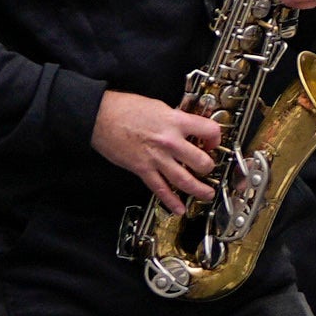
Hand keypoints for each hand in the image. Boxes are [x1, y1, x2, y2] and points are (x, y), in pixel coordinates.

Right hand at [93, 90, 230, 212]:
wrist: (100, 116)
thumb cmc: (125, 108)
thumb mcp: (159, 106)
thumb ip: (175, 119)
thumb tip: (187, 126)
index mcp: (176, 121)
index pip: (209, 131)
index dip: (216, 138)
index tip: (213, 143)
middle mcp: (170, 141)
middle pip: (201, 161)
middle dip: (209, 168)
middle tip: (209, 170)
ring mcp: (157, 158)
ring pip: (185, 180)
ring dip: (199, 190)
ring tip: (206, 194)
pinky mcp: (142, 169)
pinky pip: (160, 189)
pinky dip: (171, 201)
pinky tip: (179, 208)